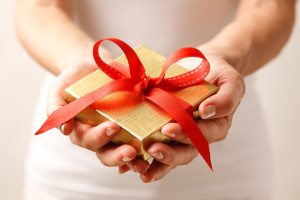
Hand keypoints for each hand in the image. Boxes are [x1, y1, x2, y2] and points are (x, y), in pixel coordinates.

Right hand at [47, 57, 149, 172]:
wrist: (95, 67)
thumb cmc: (75, 79)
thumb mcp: (59, 90)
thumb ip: (56, 108)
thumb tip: (64, 129)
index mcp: (84, 132)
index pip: (90, 140)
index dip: (100, 137)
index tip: (112, 126)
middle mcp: (102, 137)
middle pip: (109, 154)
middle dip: (120, 156)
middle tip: (131, 152)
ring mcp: (120, 132)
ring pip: (127, 152)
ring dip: (137, 159)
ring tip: (147, 160)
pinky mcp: (135, 124)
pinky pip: (143, 137)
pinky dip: (151, 143)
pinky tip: (160, 143)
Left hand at [138, 52, 245, 182]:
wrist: (203, 67)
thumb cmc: (219, 75)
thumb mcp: (231, 83)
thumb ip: (226, 98)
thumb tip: (207, 111)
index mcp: (215, 127)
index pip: (202, 136)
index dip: (186, 135)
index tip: (168, 129)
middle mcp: (198, 136)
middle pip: (185, 153)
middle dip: (168, 154)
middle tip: (152, 149)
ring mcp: (181, 136)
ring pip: (169, 156)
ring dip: (154, 164)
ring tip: (138, 166)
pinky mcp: (166, 133)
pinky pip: (157, 147)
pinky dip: (143, 159)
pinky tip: (127, 166)